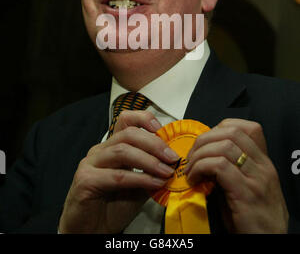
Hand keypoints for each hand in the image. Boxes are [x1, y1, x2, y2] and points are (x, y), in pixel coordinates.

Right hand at [58, 110, 178, 233]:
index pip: (126, 120)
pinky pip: (117, 176)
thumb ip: (152, 171)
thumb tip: (174, 161)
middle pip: (128, 134)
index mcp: (112, 146)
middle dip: (154, 143)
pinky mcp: (85, 180)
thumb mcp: (139, 185)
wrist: (92, 230)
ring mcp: (90, 163)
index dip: (144, 119)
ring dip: (149, 161)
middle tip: (172, 157)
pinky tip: (153, 183)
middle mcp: (100, 150)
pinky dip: (139, 179)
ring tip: (166, 171)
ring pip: (122, 151)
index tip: (163, 130)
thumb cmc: (113, 207)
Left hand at [185, 118, 288, 232]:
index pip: (246, 127)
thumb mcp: (246, 187)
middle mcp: (263, 166)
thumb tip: (204, 154)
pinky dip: (201, 168)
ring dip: (199, 155)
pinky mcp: (246, 194)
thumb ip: (231, 169)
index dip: (219, 129)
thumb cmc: (253, 220)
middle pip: (231, 131)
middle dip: (204, 139)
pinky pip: (219, 166)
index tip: (205, 145)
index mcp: (263, 163)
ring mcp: (256, 179)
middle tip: (191, 157)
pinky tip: (194, 180)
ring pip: (224, 146)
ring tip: (191, 170)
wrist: (269, 244)